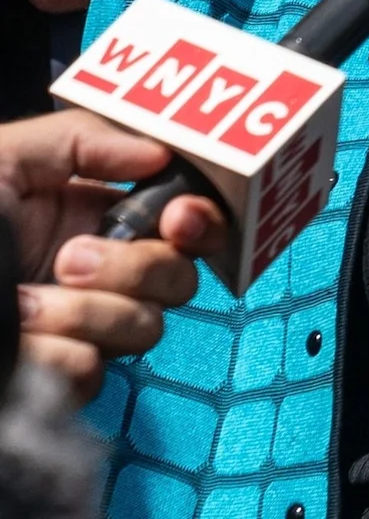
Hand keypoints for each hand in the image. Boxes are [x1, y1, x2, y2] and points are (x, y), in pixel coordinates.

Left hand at [0, 110, 216, 403]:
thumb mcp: (4, 159)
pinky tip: (15, 335)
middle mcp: (96, 274)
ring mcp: (78, 330)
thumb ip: (84, 139)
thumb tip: (158, 152)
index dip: (199, 221)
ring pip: (142, 328)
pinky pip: (89, 371)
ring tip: (19, 302)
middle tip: (69, 259)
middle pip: (179, 277)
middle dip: (135, 268)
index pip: (183, 223)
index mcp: (89, 216)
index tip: (178, 217)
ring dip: (82, 313)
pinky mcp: (55, 379)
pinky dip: (51, 354)